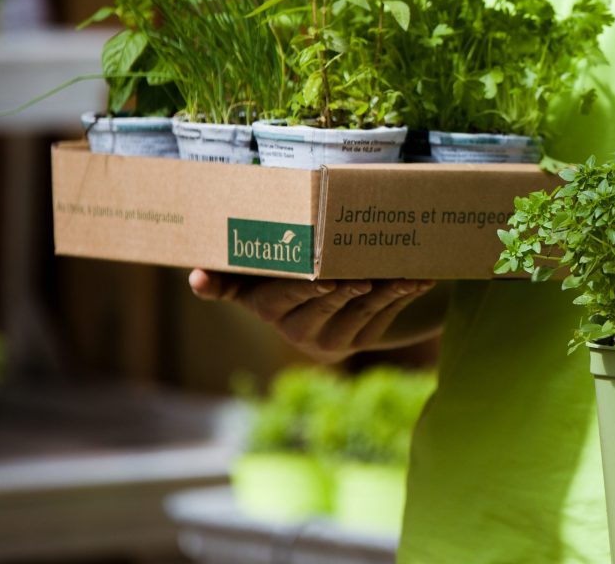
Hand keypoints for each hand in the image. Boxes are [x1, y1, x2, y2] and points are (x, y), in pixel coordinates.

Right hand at [188, 270, 436, 362]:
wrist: (315, 311)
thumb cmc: (277, 280)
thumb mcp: (250, 279)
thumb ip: (227, 278)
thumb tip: (194, 278)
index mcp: (269, 309)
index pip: (285, 297)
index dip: (305, 288)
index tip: (322, 278)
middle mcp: (298, 330)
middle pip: (326, 303)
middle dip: (348, 288)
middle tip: (366, 272)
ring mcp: (332, 340)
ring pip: (360, 312)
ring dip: (386, 292)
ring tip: (404, 273)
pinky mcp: (359, 341)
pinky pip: (384, 317)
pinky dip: (403, 296)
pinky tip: (421, 279)